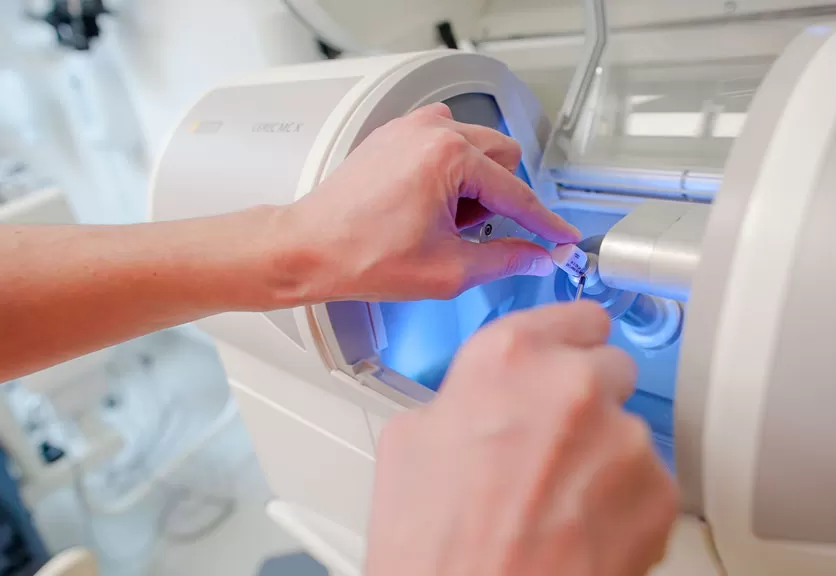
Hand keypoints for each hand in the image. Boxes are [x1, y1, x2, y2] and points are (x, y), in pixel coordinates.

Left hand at [280, 103, 579, 302]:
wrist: (309, 247)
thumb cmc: (360, 255)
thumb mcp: (447, 269)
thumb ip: (505, 260)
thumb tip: (537, 256)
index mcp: (449, 157)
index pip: (516, 193)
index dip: (544, 223)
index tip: (561, 237)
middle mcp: (432, 131)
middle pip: (503, 158)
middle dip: (496, 199)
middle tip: (466, 232)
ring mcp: (411, 127)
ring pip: (477, 148)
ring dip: (473, 184)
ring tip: (439, 219)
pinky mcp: (396, 133)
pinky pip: (446, 144)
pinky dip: (450, 172)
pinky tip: (425, 204)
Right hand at [366, 302, 678, 575]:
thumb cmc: (433, 543)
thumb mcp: (410, 439)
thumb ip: (464, 393)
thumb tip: (484, 396)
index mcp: (510, 357)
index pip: (577, 314)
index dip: (567, 342)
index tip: (569, 354)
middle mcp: (575, 385)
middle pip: (609, 367)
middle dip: (584, 398)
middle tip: (549, 443)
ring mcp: (624, 440)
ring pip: (627, 428)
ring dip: (602, 454)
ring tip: (553, 499)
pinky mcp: (658, 496)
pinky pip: (648, 481)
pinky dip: (623, 500)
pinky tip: (579, 526)